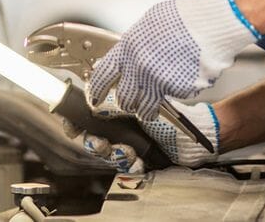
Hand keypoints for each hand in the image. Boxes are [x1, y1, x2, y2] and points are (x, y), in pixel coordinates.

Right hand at [64, 90, 220, 172]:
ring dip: (114, 153)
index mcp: (115, 107)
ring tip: (127, 150)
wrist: (191, 134)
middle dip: (95, 142)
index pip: (86, 115)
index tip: (73, 127)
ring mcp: (127, 142)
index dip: (76, 122)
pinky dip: (129, 163)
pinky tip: (136, 159)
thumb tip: (92, 103)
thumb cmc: (169, 112)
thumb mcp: (138, 100)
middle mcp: (119, 125)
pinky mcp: (136, 158)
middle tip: (102, 143)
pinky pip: (123, 165)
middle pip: (92, 138)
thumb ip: (113, 101)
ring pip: (107, 154)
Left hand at [88, 0, 257, 119]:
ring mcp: (158, 82)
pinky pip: (174, 98)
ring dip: (150, 107)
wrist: (209, 23)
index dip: (96, 90)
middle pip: (125, 98)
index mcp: (127, 48)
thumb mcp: (146, 26)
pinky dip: (178, 91)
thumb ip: (133, 45)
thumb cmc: (181, 19)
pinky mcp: (178, 91)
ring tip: (159, 95)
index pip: (102, 75)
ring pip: (148, 107)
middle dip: (128, 103)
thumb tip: (127, 56)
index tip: (95, 98)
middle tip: (133, 102)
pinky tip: (185, 75)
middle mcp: (139, 68)